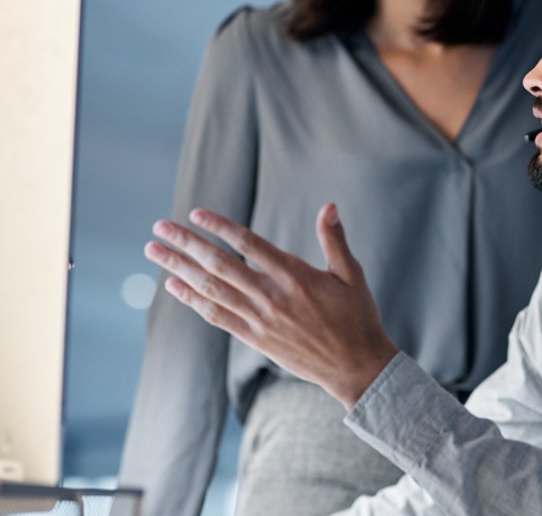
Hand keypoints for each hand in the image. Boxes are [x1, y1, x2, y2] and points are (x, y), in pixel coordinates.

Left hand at [145, 203, 397, 408]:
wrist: (354, 366)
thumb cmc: (357, 317)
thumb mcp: (351, 275)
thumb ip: (334, 240)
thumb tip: (329, 206)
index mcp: (295, 277)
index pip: (249, 245)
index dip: (220, 228)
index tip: (195, 214)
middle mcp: (272, 297)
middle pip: (219, 265)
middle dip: (186, 244)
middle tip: (159, 227)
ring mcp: (260, 320)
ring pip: (211, 289)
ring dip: (178, 268)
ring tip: (154, 251)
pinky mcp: (255, 338)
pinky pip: (216, 316)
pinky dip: (192, 300)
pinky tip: (173, 285)